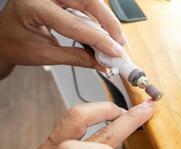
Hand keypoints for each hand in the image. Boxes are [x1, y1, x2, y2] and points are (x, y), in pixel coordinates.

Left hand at [0, 0, 125, 71]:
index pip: (75, 24)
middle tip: (121, 43)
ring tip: (116, 42)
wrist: (2, 39)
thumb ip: (75, 58)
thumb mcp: (44, 54)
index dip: (99, 39)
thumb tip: (101, 63)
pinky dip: (98, 21)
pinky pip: (85, 6)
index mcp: (34, 5)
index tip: (115, 52)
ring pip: (90, 3)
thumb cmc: (14, 45)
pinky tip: (105, 35)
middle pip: (88, 3)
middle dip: (109, 24)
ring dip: (106, 23)